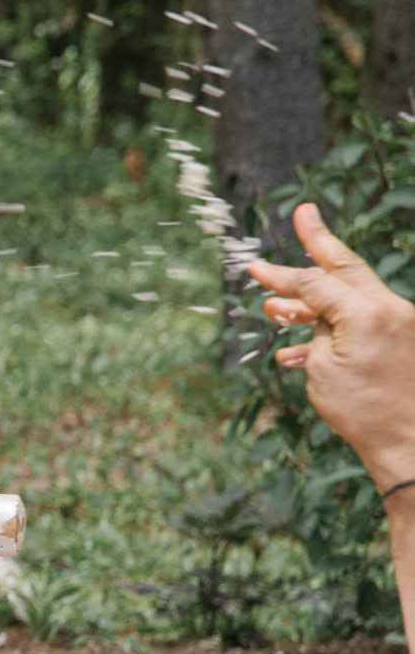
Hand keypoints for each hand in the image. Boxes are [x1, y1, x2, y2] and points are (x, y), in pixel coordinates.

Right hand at [249, 203, 414, 490]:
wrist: (409, 439)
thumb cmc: (364, 410)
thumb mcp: (324, 368)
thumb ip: (321, 329)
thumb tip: (318, 313)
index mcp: (368, 313)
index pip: (317, 284)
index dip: (282, 276)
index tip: (255, 268)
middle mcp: (390, 309)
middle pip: (346, 268)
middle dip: (320, 243)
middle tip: (304, 214)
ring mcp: (401, 322)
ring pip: (351, 297)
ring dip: (315, 299)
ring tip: (277, 308)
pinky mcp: (404, 339)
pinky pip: (362, 322)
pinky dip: (333, 328)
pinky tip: (298, 349)